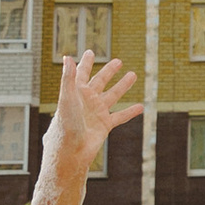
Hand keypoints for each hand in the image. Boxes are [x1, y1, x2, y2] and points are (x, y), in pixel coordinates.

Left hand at [43, 50, 142, 184]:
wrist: (70, 152)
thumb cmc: (64, 125)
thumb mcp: (67, 98)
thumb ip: (68, 78)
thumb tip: (67, 58)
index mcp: (76, 92)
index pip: (82, 73)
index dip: (86, 62)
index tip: (90, 52)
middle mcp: (87, 101)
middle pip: (100, 81)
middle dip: (108, 71)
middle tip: (118, 61)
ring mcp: (96, 113)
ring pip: (113, 96)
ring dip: (123, 86)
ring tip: (133, 75)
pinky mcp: (104, 125)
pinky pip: (120, 116)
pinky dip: (130, 111)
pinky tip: (140, 106)